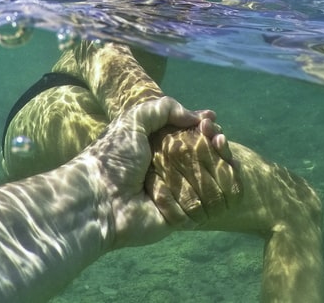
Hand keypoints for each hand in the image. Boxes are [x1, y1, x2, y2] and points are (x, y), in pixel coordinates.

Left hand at [94, 97, 236, 248]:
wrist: (99, 200)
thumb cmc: (113, 158)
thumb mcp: (134, 119)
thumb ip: (164, 108)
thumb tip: (196, 117)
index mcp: (159, 148)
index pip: (191, 136)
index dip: (205, 127)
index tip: (212, 120)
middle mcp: (170, 169)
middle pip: (206, 156)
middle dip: (217, 144)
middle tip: (218, 137)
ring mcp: (177, 193)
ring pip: (212, 178)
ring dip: (221, 164)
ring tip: (222, 153)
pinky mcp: (181, 216)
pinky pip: (207, 204)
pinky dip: (216, 189)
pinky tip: (224, 176)